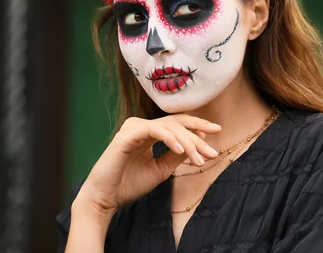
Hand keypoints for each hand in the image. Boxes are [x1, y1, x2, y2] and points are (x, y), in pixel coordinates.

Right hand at [74, 114, 221, 217]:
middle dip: (198, 134)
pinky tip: (181, 150)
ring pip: (169, 127)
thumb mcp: (161, 169)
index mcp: (148, 132)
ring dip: (188, 142)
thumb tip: (198, 146)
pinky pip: (154, 131)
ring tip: (199, 158)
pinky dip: (170, 139)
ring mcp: (133, 127)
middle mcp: (141, 126)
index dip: (197, 126)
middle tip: (212, 151)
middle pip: (177, 123)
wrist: (106, 198)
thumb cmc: (129, 184)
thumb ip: (176, 156)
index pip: (177, 124)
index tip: (217, 132)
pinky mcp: (127, 135)